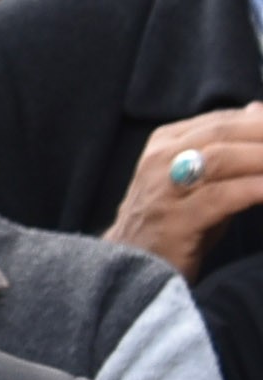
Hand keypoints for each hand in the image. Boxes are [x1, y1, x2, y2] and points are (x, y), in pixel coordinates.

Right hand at [102, 105, 262, 277]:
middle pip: (225, 132)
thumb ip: (227, 147)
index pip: (225, 120)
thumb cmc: (175, 223)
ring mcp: (164, 189)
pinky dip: (257, 189)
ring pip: (223, 158)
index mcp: (166, 142)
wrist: (130, 269)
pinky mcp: (175, 220)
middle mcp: (161, 159)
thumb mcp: (198, 180)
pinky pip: (223, 196)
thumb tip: (258, 110)